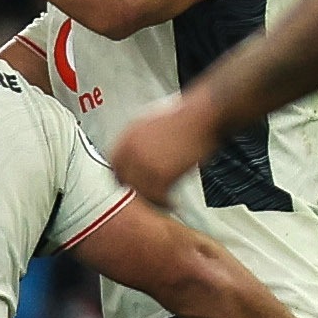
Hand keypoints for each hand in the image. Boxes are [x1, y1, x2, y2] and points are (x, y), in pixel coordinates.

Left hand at [103, 92, 218, 206]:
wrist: (203, 115)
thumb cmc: (186, 117)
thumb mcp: (153, 123)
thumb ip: (140, 141)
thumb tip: (139, 157)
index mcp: (128, 135)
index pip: (114, 163)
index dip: (124, 176)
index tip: (132, 184)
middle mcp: (131, 148)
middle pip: (122, 179)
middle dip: (135, 190)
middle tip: (147, 196)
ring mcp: (143, 162)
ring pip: (138, 191)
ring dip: (150, 198)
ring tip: (162, 201)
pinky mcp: (160, 173)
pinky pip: (156, 196)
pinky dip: (164, 202)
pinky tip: (171, 202)